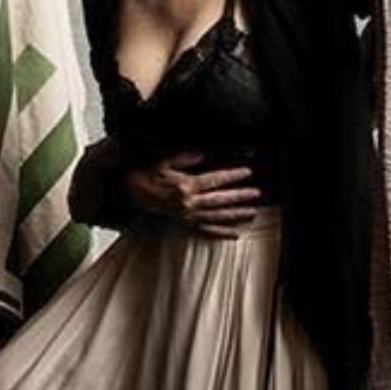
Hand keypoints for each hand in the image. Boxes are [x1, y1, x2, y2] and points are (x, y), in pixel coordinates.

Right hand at [122, 152, 260, 237]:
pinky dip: (221, 234)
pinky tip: (235, 235)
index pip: (214, 180)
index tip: (247, 172)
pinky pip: (206, 231)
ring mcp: (188, 216)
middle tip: (257, 194)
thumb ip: (185, 158)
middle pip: (220, 200)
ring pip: (217, 217)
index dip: (232, 175)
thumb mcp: (164, 162)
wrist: (133, 193)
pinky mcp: (185, 224)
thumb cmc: (149, 175)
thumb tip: (203, 154)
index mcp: (185, 186)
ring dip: (236, 215)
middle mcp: (188, 203)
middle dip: (240, 196)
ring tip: (253, 213)